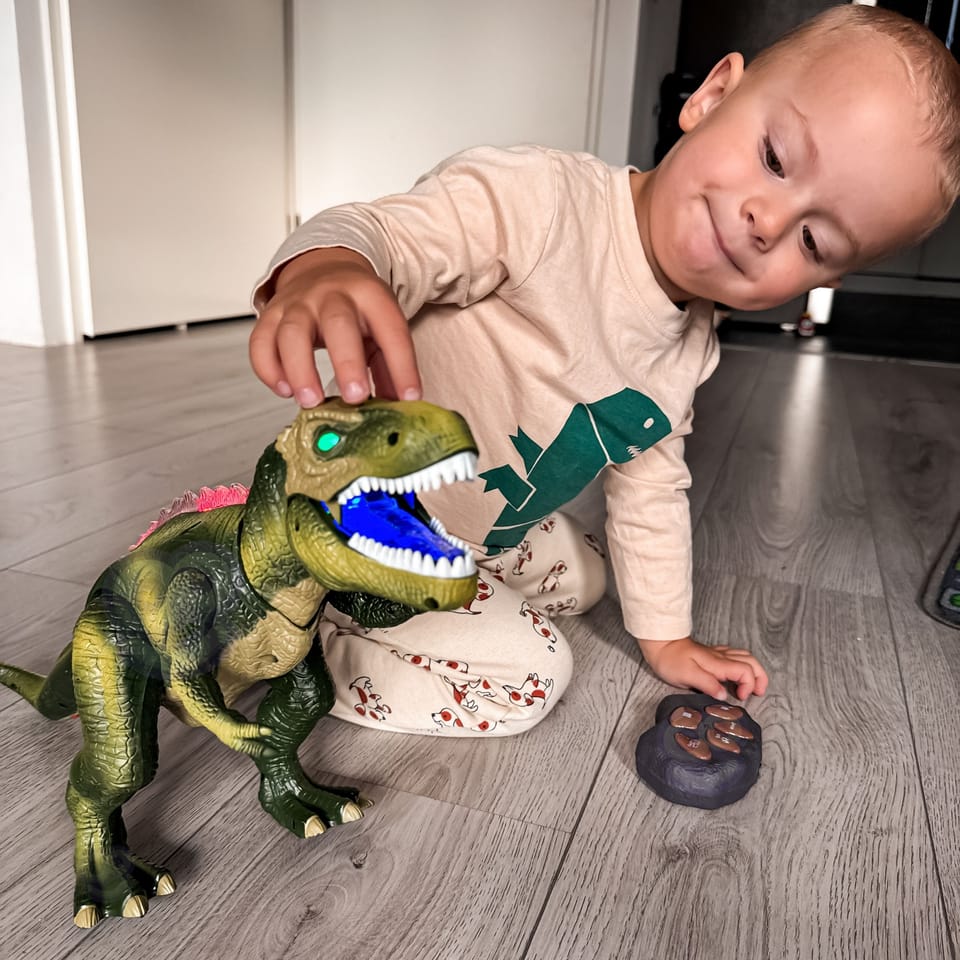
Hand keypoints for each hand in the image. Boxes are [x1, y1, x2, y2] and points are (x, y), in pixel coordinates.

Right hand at [249, 247, 421, 406]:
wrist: (322, 268)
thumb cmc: (356, 307)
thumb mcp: (382, 327)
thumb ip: (391, 366)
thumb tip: (399, 405)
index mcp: (370, 295)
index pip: (391, 330)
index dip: (402, 366)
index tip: (409, 397)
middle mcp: (332, 295)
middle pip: (338, 324)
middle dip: (347, 364)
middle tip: (355, 398)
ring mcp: (298, 303)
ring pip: (292, 332)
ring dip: (300, 370)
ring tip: (312, 402)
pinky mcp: (271, 315)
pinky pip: (261, 341)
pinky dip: (268, 369)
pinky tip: (284, 390)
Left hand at [637, 636, 767, 700]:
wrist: (659, 643)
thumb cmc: (670, 660)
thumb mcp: (687, 675)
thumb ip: (708, 684)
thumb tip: (725, 695)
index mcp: (717, 663)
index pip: (746, 671)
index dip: (749, 685)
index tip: (740, 697)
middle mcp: (721, 657)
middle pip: (751, 661)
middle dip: (760, 677)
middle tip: (758, 692)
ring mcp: (716, 654)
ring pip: (744, 656)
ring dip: (753, 670)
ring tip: (752, 686)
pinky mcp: (710, 654)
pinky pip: (733, 655)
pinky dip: (741, 664)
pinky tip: (735, 673)